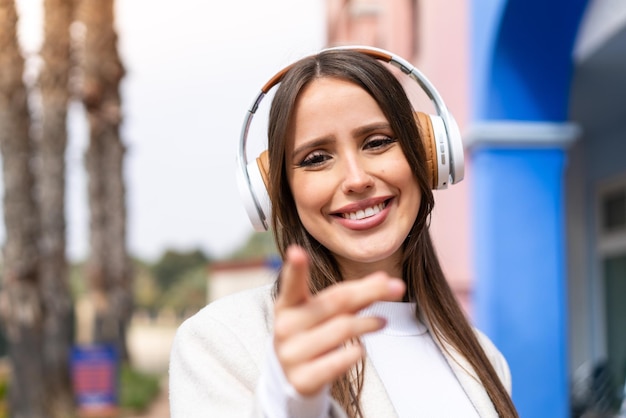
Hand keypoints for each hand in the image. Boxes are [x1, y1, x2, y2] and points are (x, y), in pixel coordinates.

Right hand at [273, 245, 404, 395]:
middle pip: (336, 302)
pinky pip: (342, 360)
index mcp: (288, 304)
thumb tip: (385, 279)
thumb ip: (353, 293)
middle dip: (369, 292)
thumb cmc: (313, 333)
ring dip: (368, 323)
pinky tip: (360, 349)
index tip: (297, 251)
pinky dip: (357, 352)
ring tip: (382, 322)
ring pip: (343, 329)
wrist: (292, 377)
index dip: (295, 268)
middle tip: (396, 287)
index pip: (292, 284)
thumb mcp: (326, 311)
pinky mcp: (303, 379)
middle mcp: (285, 327)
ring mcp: (291, 354)